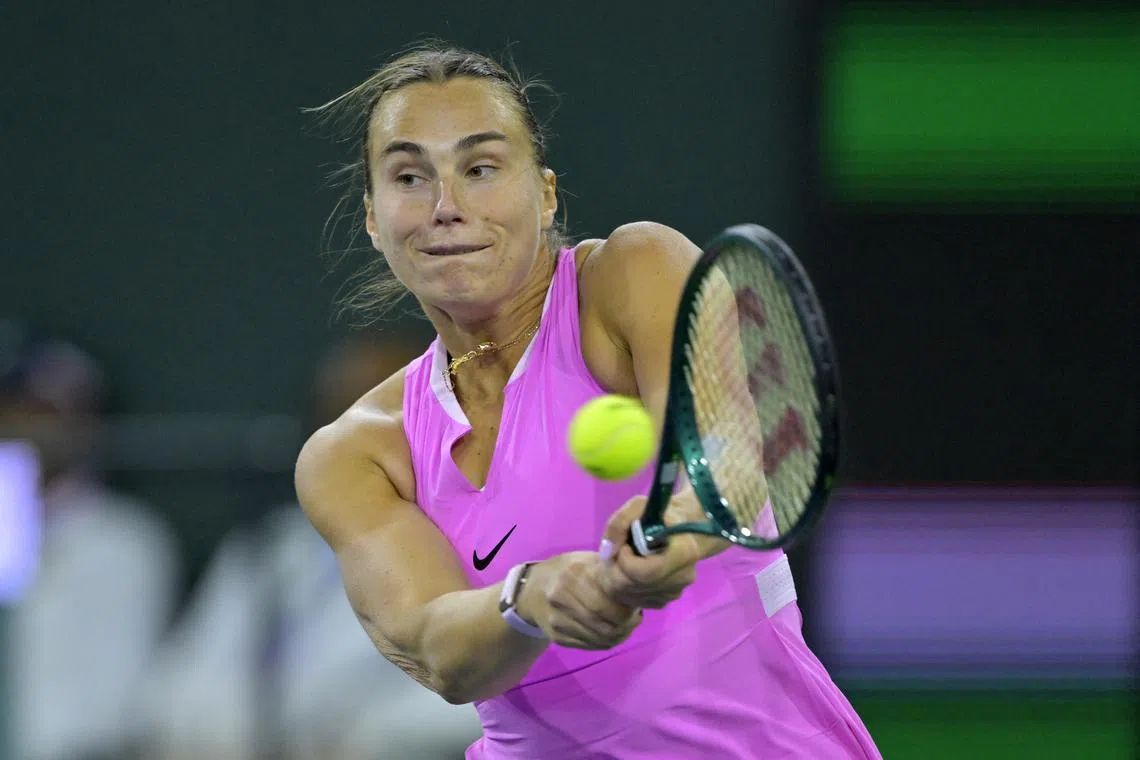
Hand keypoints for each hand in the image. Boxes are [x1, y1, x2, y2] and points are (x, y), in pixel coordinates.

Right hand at [517, 552, 642, 649]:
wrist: (531, 590)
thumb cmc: (567, 570)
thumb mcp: (586, 560)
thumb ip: (609, 572)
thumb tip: (637, 587)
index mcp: (572, 575)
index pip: (606, 604)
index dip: (627, 611)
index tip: (637, 607)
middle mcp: (561, 599)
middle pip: (604, 625)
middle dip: (626, 626)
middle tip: (635, 619)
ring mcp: (557, 621)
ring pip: (600, 640)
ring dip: (619, 635)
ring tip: (625, 625)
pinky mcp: (557, 637)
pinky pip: (590, 646)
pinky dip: (606, 642)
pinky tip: (611, 631)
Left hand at [597, 492, 728, 608]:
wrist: (676, 529)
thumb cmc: (657, 515)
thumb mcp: (638, 506)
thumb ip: (620, 522)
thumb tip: (609, 551)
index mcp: (684, 552)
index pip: (646, 572)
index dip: (626, 560)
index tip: (625, 545)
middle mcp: (683, 577)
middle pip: (635, 586)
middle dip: (618, 569)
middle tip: (619, 552)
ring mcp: (675, 592)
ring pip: (632, 594)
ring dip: (619, 577)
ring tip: (625, 558)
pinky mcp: (665, 601)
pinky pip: (635, 600)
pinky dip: (625, 587)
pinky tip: (630, 570)